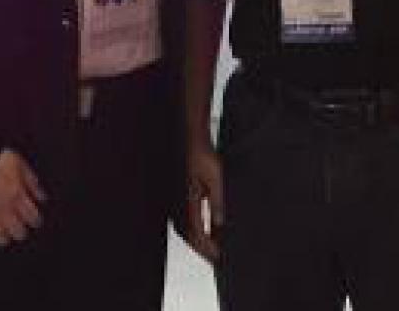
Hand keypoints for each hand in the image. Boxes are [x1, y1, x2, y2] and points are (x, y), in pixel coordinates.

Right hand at [0, 149, 45, 245]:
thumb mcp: (18, 163)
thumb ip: (31, 181)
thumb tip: (41, 197)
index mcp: (17, 195)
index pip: (33, 218)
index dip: (36, 220)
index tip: (35, 220)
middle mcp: (4, 210)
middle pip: (19, 233)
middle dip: (22, 230)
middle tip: (21, 226)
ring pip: (2, 239)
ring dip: (6, 235)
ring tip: (5, 230)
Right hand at [184, 142, 224, 262]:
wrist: (190, 139)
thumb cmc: (202, 154)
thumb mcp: (215, 176)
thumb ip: (217, 199)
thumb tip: (220, 222)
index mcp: (186, 201)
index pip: (196, 233)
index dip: (207, 248)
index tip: (218, 256)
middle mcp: (179, 204)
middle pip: (190, 235)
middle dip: (203, 249)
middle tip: (217, 258)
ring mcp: (177, 202)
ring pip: (186, 229)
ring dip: (199, 240)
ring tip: (214, 248)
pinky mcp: (180, 198)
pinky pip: (186, 220)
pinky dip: (196, 230)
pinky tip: (207, 230)